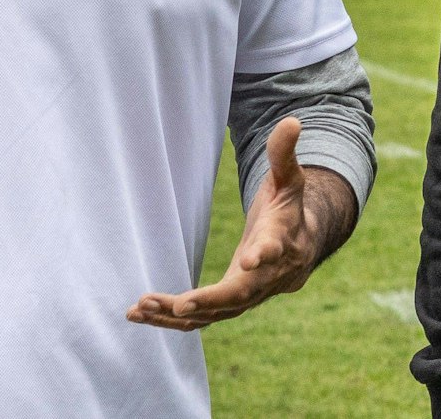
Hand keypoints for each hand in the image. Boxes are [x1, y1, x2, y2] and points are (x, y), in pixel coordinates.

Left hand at [126, 117, 348, 330]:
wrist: (302, 247)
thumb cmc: (289, 208)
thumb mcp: (289, 179)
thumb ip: (284, 154)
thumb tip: (292, 121)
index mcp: (283, 243)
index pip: (275, 252)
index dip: (263, 257)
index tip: (248, 261)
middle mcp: (267, 278)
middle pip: (240, 295)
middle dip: (209, 299)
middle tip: (180, 303)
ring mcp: (248, 297)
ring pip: (215, 314)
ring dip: (177, 314)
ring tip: (141, 307)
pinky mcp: (229, 306)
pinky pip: (200, 318)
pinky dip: (170, 319)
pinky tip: (138, 312)